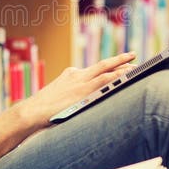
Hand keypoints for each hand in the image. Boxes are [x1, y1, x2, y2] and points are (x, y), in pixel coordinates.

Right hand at [15, 51, 135, 128]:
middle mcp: (76, 75)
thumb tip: (77, 106)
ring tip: (137, 66)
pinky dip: (118, 77)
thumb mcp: (56, 100)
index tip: (117, 66)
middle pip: (102, 65)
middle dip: (118, 60)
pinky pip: (105, 81)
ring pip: (106, 71)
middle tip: (132, 56)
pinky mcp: (83, 91)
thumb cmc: (41, 111)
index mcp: (69, 76)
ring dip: (123, 68)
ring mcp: (80, 82)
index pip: (92, 70)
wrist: (31, 112)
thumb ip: (69, 98)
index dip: (107, 68)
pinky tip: (129, 77)